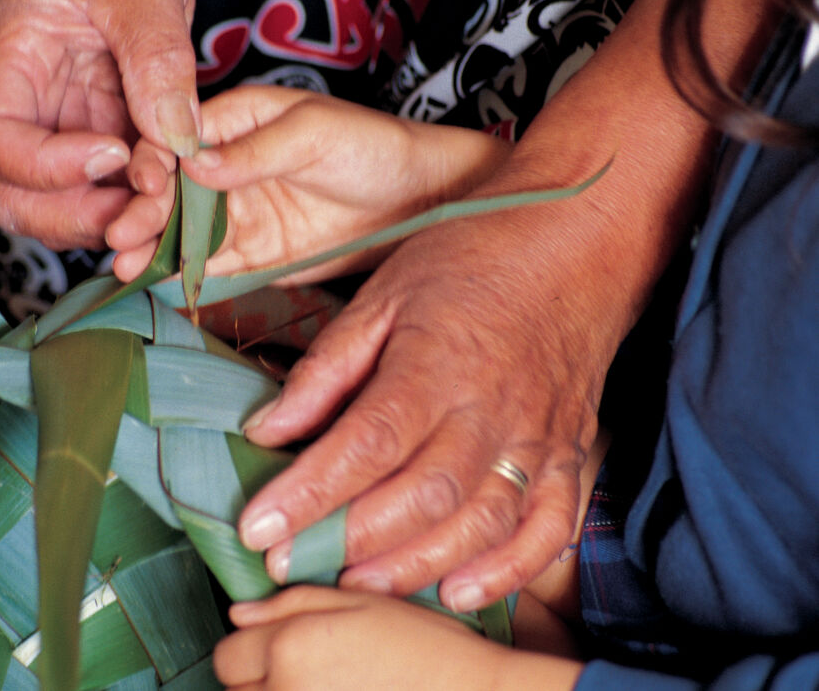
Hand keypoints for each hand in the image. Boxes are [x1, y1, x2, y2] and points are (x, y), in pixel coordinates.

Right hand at [0, 0, 198, 249]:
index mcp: (8, 62)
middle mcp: (26, 104)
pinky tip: (181, 186)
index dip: (44, 167)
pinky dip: (141, 198)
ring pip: (61, 204)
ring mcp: (63, 123)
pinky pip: (110, 184)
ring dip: (113, 216)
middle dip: (75, 216)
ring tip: (170, 200)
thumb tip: (177, 141)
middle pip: (14, 195)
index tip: (113, 151)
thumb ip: (157, 62)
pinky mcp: (101, 130)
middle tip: (143, 208)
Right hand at [106, 86, 510, 281]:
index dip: (152, 162)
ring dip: (152, 246)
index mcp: (235, 122)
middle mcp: (228, 168)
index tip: (141, 185)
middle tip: (120, 234)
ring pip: (183, 231)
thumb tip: (194, 164)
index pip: (178, 140)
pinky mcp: (255, 254)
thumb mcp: (313, 134)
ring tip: (124, 264)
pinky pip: (211, 265)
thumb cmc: (373, 147)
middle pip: (171, 190)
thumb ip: (253, 151)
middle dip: (142, 210)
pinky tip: (155, 282)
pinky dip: (183, 274)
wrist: (421, 202)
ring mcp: (240, 213)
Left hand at [214, 586, 575, 690]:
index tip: (275, 650)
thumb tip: (240, 614)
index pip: (227, 657)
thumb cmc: (426, 649)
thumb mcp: (361, 601)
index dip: (249, 651)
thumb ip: (291, 603)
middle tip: (310, 671)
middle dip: (262, 681)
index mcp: (289, 649)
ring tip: (326, 688)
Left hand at [233, 206, 610, 611]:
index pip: (364, 443)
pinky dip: (506, 570)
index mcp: (436, 364)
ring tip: (356, 585)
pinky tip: (457, 592)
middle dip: (350, 542)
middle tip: (290, 566)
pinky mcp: (569, 455)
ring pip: (479, 523)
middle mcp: (490, 411)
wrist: (576, 242)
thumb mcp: (382, 296)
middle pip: (420, 496)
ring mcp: (537, 439)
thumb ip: (326, 368)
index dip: (309, 493)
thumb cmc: (470, 261)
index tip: (259, 528)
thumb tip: (266, 429)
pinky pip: (547, 529)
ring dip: (415, 566)